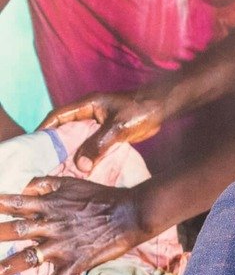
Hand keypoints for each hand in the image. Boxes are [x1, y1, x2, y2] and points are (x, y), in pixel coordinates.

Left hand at [0, 176, 148, 274]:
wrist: (130, 215)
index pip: (12, 204)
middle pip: (13, 231)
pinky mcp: (72, 264)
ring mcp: (59, 247)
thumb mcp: (69, 182)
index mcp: (46, 206)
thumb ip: (42, 184)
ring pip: (26, 258)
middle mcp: (49, 226)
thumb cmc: (100, 197)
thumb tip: (22, 191)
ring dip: (5, 267)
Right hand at [42, 91, 168, 167]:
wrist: (162, 108)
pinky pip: (92, 145)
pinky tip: (82, 169)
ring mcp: (98, 123)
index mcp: (86, 105)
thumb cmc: (141, 110)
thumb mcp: (118, 128)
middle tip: (44, 162)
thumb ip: (98, 145)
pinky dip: (87, 155)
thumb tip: (80, 164)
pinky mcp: (108, 133)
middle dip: (55, 145)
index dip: (44, 129)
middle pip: (65, 129)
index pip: (57, 116)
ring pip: (79, 139)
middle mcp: (88, 113)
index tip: (32, 144)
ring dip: (71, 152)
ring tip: (60, 169)